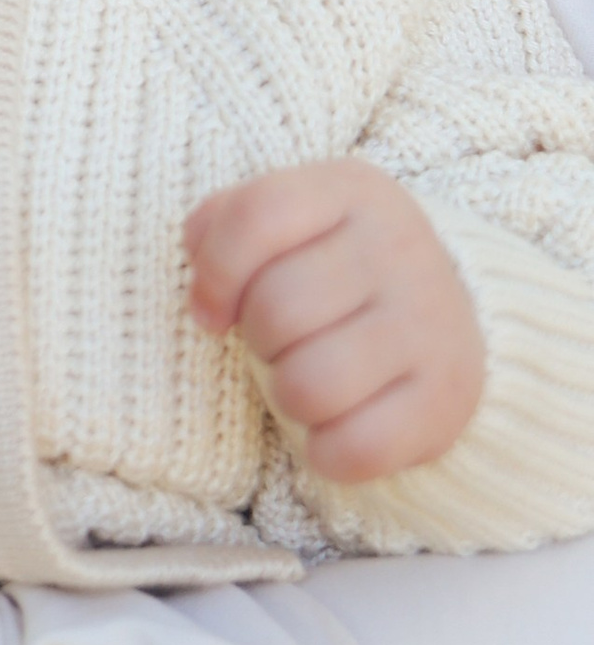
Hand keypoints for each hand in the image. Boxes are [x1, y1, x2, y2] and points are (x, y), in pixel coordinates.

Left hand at [187, 156, 485, 480]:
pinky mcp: (447, 399)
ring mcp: (431, 325)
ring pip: (310, 386)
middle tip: (281, 343)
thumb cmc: (336, 269)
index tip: (212, 312)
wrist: (446, 318)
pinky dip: (326, 452)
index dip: (216, 273)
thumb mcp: (290, 220)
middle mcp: (401, 249)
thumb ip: (229, 222)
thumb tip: (196, 251)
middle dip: (258, 340)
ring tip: (308, 380)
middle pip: (278, 310)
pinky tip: (337, 427)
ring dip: (289, 396)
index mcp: (353, 192)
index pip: (258, 216)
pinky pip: (354, 449)